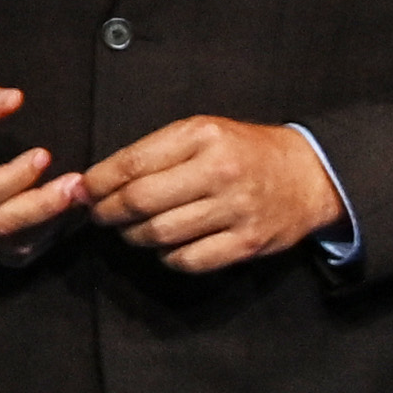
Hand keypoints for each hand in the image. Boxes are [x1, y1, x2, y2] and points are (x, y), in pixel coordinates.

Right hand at [0, 84, 83, 255]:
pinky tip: (58, 215)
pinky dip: (41, 239)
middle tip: (75, 184)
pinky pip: (13, 255)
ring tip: (74, 198)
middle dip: (43, 205)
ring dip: (47, 224)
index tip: (43, 154)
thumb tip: (15, 98)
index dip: (16, 178)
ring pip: (10, 245)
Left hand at [90, 115, 345, 274]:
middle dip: (109, 212)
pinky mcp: (248, 243)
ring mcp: (236, 209)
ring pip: (160, 234)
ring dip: (134, 236)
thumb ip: (153, 152)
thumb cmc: (242, 151)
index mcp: (203, 136)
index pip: (133, 163)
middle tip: (99, 214)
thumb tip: (94, 181)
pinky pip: (189, 259)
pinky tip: (167, 245)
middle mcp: (219, 171)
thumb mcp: (202, 132)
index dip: (98, 182)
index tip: (84, 190)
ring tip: (131, 229)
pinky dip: (168, 257)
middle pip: (141, 202)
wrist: (308, 174)